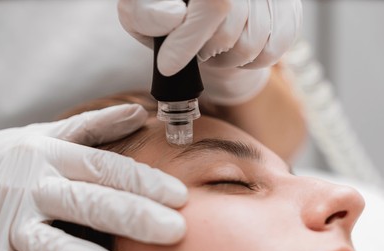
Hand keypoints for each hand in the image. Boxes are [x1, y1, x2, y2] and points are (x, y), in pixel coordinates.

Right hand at [0, 104, 186, 250]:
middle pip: (90, 202)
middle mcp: (33, 188)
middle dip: (133, 216)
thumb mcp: (48, 136)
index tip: (180, 196)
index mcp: (50, 155)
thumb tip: (137, 112)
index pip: (104, 167)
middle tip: (176, 230)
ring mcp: (12, 225)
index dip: (142, 182)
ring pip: (57, 246)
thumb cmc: (16, 159)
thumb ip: (94, 126)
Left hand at [118, 0, 301, 74]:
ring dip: (227, 58)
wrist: (199, 12)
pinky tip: (235, 49)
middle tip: (196, 47)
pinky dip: (252, 61)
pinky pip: (275, 50)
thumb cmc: (166, 12)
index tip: (168, 65)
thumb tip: (173, 18)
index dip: (189, 40)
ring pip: (253, 46)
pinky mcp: (289, 9)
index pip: (214, 5)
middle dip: (206, 51)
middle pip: (231, 31)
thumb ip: (146, 13)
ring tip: (214, 47)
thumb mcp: (141, 11)